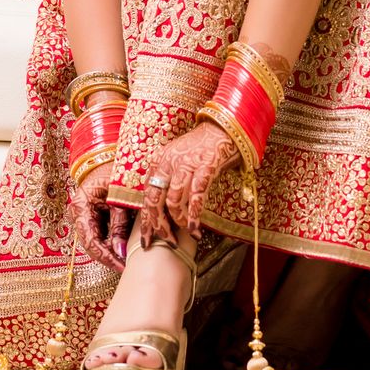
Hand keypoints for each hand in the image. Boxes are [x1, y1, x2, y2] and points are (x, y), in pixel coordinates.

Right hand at [67, 162, 131, 273]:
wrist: (111, 158)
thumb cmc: (116, 173)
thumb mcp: (120, 198)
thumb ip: (119, 224)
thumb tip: (120, 251)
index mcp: (81, 206)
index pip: (91, 241)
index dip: (106, 257)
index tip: (121, 267)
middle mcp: (78, 212)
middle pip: (92, 243)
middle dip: (110, 255)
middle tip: (128, 264)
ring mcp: (84, 215)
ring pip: (97, 240)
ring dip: (112, 249)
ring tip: (129, 256)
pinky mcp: (92, 215)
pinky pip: (102, 233)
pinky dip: (113, 240)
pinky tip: (126, 245)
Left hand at [140, 121, 240, 247]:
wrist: (222, 129)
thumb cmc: (199, 150)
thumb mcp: (176, 162)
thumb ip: (167, 181)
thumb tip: (162, 213)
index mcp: (159, 163)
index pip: (146, 196)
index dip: (147, 221)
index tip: (147, 241)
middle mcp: (168, 162)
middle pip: (155, 200)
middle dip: (160, 225)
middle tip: (168, 240)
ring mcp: (186, 164)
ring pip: (173, 200)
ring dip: (179, 220)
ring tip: (186, 231)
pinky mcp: (205, 166)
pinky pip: (196, 194)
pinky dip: (193, 214)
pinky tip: (195, 226)